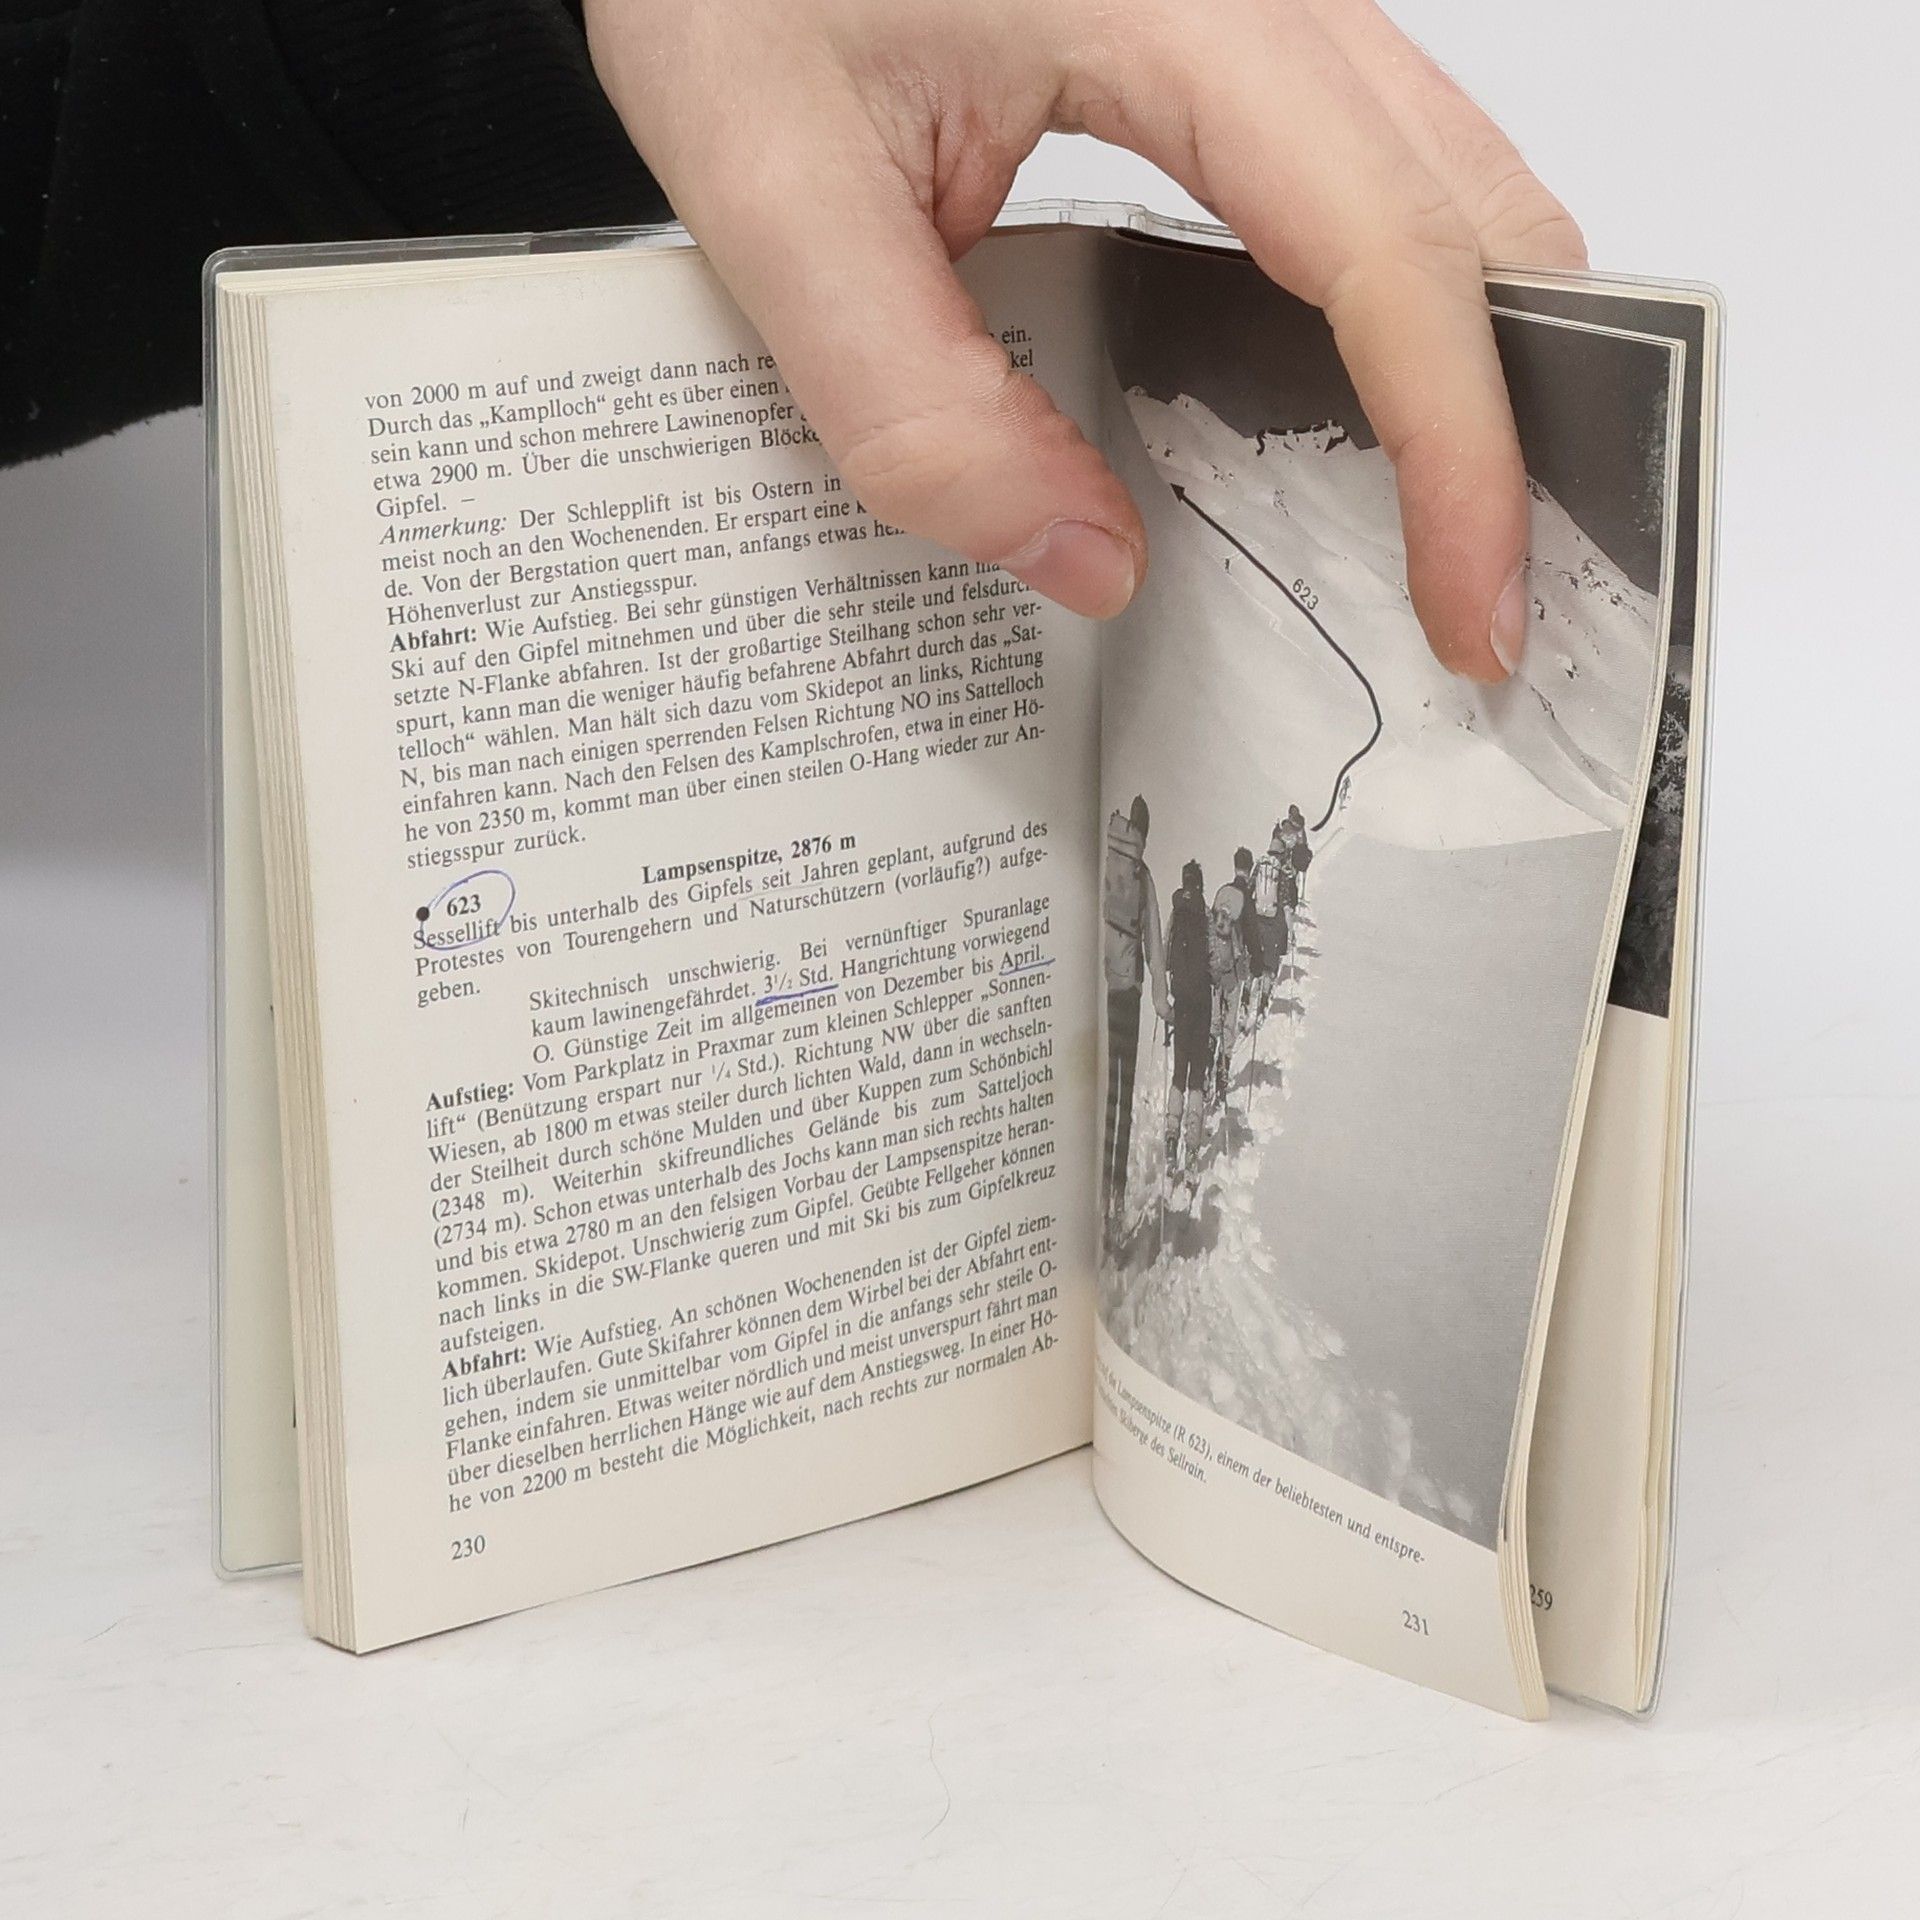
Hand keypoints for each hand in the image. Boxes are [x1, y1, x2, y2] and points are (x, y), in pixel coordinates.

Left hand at [584, 0, 1583, 680]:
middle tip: (1483, 598)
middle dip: (1514, 420)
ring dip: (1470, 367)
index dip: (1457, 448)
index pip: (1385, 249)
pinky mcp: (1238, 43)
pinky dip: (1400, 312)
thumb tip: (1089, 561)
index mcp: (1180, 4)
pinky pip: (1373, 177)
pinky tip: (1356, 411)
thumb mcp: (774, 192)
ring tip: (1437, 529)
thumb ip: (914, 401)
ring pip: (1448, 187)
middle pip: (1476, 210)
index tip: (1472, 605)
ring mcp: (1266, 10)